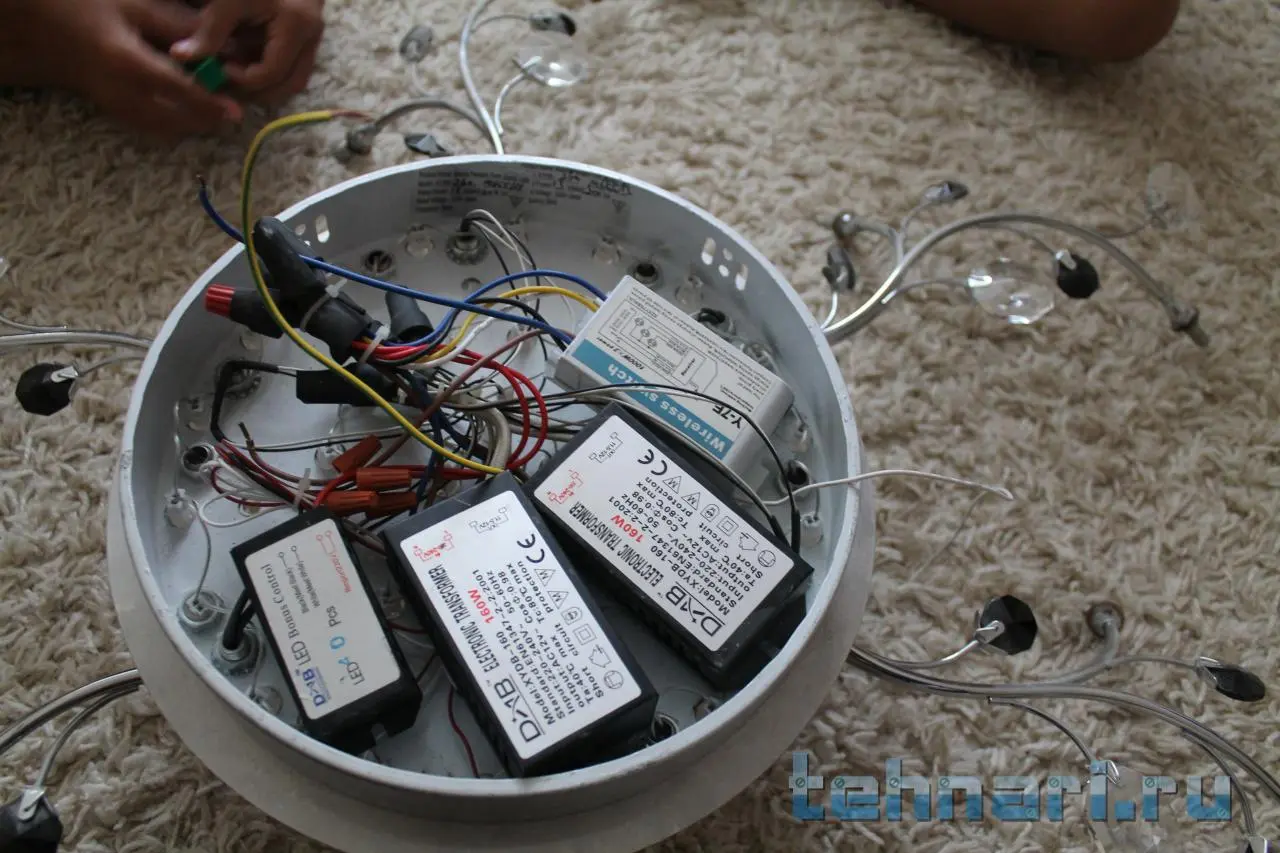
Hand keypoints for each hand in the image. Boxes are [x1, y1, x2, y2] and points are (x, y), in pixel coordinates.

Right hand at [0, 0, 242, 137]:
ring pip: (165, 130)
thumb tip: (220, 43)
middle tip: (232, 111)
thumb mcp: (132, 6)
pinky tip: (191, 110)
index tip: (236, 111)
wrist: (43, 29)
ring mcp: (115, 108)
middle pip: (176, 121)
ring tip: (216, 110)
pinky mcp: (115, 113)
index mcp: (127, 62)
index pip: (178, 91)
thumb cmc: (87, 8)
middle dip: (207, 120)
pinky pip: (153, 128)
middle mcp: (121, 92)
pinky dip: (176, 124)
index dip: (210, 103)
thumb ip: (176, 26)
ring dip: (193, 125)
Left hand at [170, 0, 324, 105]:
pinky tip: (248, 62)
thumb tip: (180, 57)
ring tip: (236, 77)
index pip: (270, 72)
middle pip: (290, 85)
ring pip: (296, 79)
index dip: (242, 80)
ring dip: (267, 86)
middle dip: (257, 92)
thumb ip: (208, 30)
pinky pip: (294, 65)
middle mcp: (312, 35)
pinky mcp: (309, 33)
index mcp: (295, 25)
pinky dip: (272, 71)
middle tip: (227, 85)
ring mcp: (314, 36)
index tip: (218, 69)